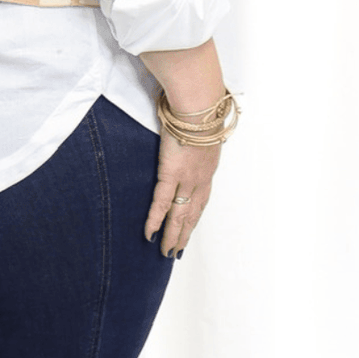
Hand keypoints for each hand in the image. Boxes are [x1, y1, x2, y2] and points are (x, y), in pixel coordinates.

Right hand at [137, 37, 227, 257]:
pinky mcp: (171, 174)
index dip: (195, 216)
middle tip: (177, 251)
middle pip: (192, 213)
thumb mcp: (202, 128)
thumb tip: (187, 131)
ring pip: (179, 214)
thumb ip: (194, 136)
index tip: (190, 228)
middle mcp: (201, 178)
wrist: (199, 104)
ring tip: (167, 252)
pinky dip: (156, 220)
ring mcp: (187, 178)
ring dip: (173, 235)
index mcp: (208, 167)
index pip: (202, 199)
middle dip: (184, 233)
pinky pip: (162, 203)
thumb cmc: (199, 109)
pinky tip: (150, 234)